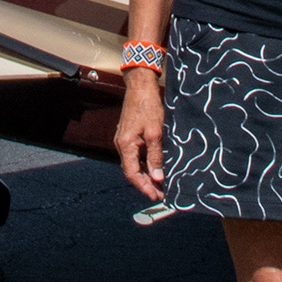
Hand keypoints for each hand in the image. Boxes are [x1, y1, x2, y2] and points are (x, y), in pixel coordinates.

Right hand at [114, 68, 166, 199]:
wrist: (140, 86)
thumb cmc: (147, 106)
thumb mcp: (155, 132)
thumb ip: (155, 155)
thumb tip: (157, 177)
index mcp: (125, 145)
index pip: (132, 174)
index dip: (144, 187)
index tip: (156, 196)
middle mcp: (121, 144)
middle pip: (132, 171)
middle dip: (146, 184)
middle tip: (160, 194)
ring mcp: (124, 140)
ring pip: (134, 164)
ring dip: (146, 175)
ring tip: (160, 185)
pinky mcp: (129, 135)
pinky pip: (136, 155)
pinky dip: (145, 164)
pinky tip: (155, 167)